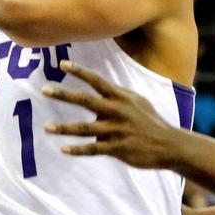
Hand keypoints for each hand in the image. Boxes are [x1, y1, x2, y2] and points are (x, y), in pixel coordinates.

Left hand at [42, 61, 178, 168]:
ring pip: (85, 128)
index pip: (97, 81)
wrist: (169, 145)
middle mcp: (117, 111)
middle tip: (44, 89)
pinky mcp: (118, 148)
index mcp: (121, 97)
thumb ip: (117, 97)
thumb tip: (99, 93)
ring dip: (64, 128)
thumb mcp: (137, 102)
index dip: (79, 71)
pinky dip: (78, 150)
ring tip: (46, 127)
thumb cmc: (150, 122)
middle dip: (64, 94)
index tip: (62, 64)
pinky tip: (63, 150)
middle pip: (86, 100)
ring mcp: (117, 130)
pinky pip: (93, 149)